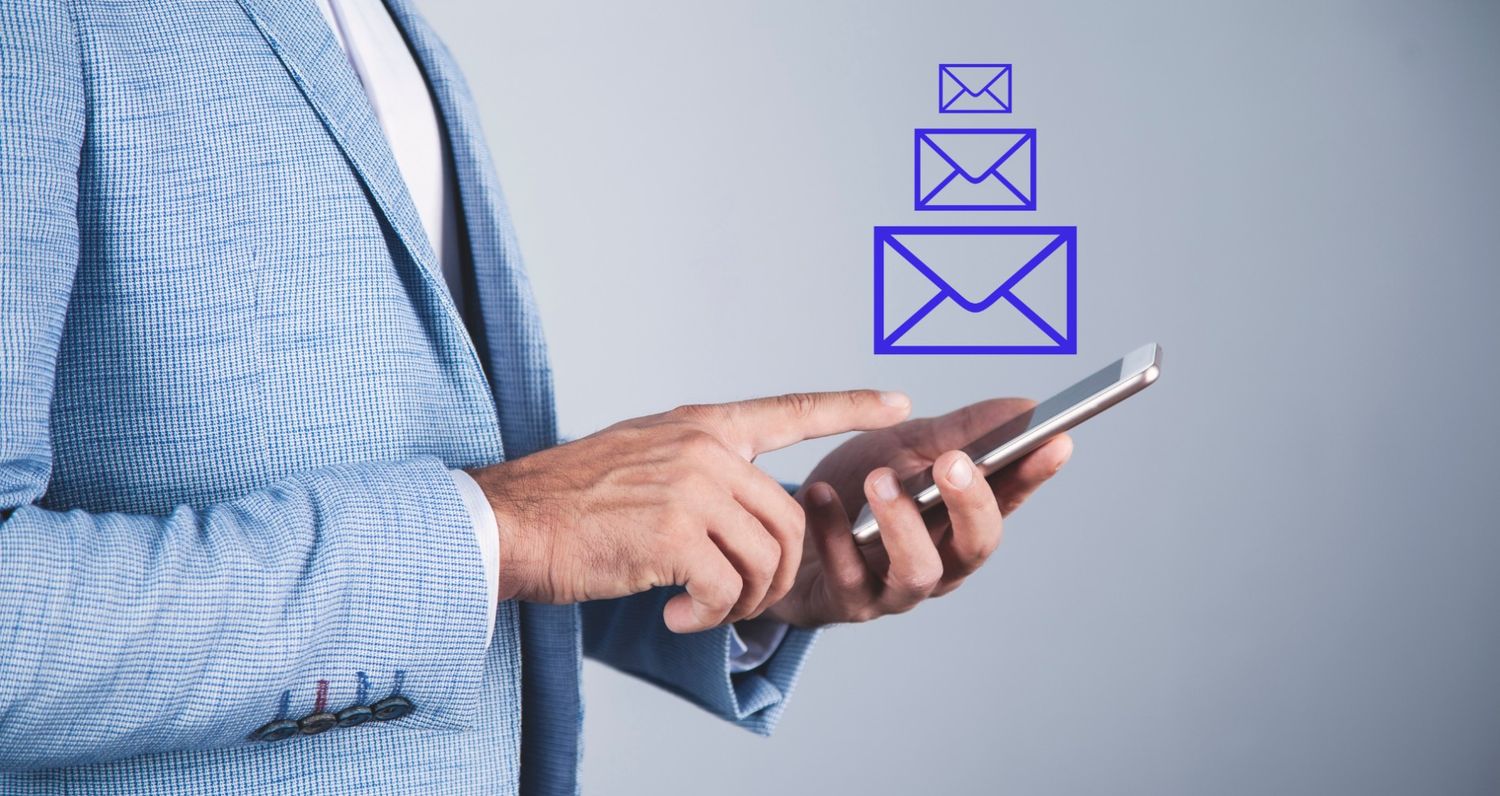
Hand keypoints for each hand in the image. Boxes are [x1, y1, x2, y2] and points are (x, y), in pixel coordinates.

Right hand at [466, 391, 910, 632]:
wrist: (509, 522)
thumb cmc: (569, 503)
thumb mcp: (641, 459)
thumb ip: (698, 472)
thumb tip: (742, 511)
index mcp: (700, 427)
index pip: (790, 409)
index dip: (849, 407)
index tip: (898, 404)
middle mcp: (703, 449)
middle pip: (791, 518)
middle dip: (779, 576)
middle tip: (742, 602)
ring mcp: (690, 487)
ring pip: (768, 557)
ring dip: (747, 601)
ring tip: (705, 609)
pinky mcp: (673, 534)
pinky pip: (729, 588)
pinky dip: (712, 615)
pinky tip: (679, 615)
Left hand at [764, 398, 1072, 627]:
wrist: (783, 529)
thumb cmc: (855, 491)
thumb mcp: (904, 448)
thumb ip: (959, 432)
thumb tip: (1026, 407)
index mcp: (959, 521)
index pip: (1009, 498)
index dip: (1033, 473)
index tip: (1055, 439)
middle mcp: (939, 561)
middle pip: (976, 546)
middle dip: (972, 504)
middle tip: (955, 462)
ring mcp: (893, 588)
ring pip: (918, 572)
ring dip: (903, 523)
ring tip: (880, 481)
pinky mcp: (845, 602)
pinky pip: (846, 576)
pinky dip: (833, 533)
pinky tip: (821, 495)